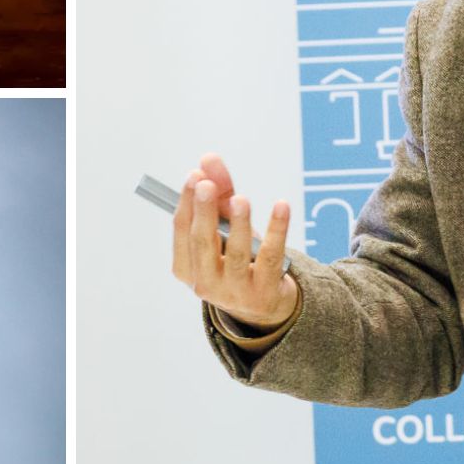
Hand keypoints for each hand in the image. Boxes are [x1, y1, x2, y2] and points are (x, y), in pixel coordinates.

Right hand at [171, 153, 297, 329]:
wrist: (265, 303)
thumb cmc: (238, 259)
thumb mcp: (225, 229)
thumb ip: (218, 193)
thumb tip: (208, 159)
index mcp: (187, 268)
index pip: (182, 232)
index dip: (187, 202)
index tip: (195, 176)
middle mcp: (206, 283)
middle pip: (203, 244)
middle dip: (204, 212)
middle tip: (207, 185)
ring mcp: (235, 291)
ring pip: (237, 254)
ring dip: (239, 224)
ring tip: (240, 199)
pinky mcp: (265, 292)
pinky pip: (271, 257)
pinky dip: (277, 230)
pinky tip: (281, 206)